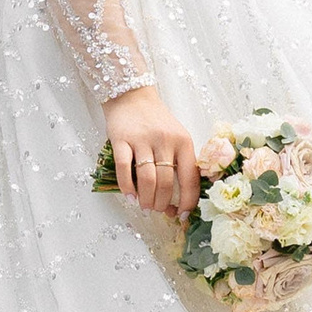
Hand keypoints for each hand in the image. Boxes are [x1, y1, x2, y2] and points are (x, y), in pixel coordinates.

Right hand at [104, 85, 199, 215]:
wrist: (132, 96)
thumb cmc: (157, 122)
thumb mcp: (177, 137)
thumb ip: (180, 162)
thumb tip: (179, 199)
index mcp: (183, 142)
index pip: (190, 178)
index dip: (187, 201)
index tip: (182, 215)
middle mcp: (164, 140)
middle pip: (166, 182)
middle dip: (162, 203)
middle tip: (158, 210)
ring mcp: (142, 140)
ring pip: (147, 179)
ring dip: (146, 199)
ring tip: (145, 207)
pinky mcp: (121, 139)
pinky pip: (123, 168)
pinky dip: (127, 187)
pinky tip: (130, 197)